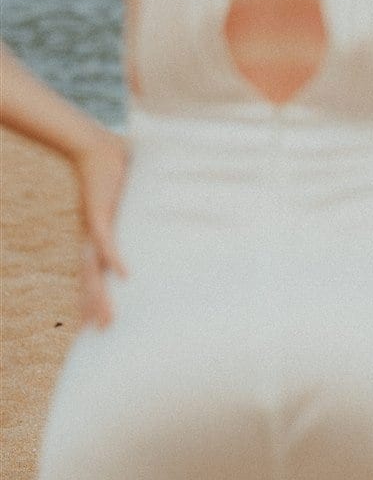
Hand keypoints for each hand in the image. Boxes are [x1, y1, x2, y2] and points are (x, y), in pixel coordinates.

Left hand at [73, 128, 128, 327]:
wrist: (91, 147)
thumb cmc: (111, 168)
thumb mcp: (130, 196)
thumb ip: (146, 205)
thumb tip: (175, 203)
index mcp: (98, 236)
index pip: (94, 273)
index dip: (95, 296)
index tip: (96, 318)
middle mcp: (92, 239)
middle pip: (91, 279)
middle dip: (95, 306)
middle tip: (102, 332)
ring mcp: (94, 229)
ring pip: (94, 270)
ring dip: (100, 296)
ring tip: (107, 319)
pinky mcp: (98, 216)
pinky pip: (106, 243)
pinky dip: (114, 259)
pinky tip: (124, 275)